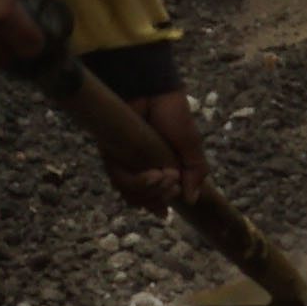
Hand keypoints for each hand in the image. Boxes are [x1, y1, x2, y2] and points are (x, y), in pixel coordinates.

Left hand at [94, 90, 210, 215]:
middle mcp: (136, 166)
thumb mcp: (191, 147)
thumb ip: (195, 174)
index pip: (148, 197)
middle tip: (174, 184)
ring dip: (151, 191)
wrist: (157, 91)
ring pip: (129, 193)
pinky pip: (120, 179)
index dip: (154, 207)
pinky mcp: (111, 152)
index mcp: (153, 167)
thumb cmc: (173, 115)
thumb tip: (191, 200)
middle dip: (158, 199)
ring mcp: (123, 160)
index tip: (165, 213)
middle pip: (138, 200)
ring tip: (167, 176)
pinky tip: (156, 174)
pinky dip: (140, 182)